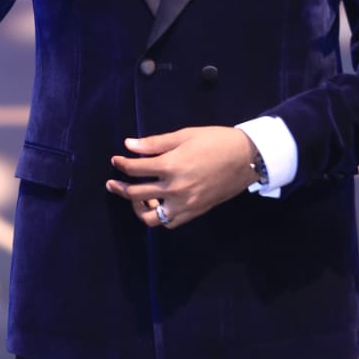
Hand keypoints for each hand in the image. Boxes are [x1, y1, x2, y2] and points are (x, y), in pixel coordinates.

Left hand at [107, 126, 258, 228]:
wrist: (246, 157)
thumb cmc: (215, 141)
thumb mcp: (184, 135)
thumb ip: (154, 143)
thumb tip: (129, 145)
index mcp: (171, 166)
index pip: (135, 169)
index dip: (121, 164)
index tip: (116, 160)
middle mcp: (174, 188)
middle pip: (136, 193)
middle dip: (120, 188)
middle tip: (113, 183)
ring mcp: (184, 204)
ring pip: (150, 216)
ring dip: (137, 207)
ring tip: (134, 197)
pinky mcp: (194, 211)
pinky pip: (169, 222)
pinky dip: (158, 216)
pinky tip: (156, 203)